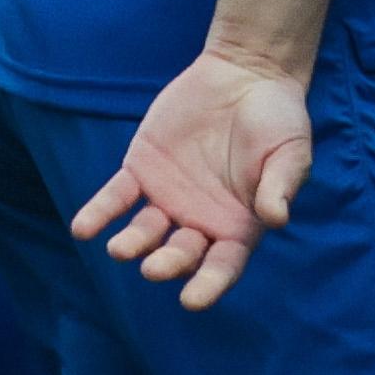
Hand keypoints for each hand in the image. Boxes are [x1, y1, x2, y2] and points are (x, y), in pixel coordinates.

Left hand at [69, 45, 314, 311]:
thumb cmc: (277, 118)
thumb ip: (281, 184)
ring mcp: (166, 198)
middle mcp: (198, 220)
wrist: (246, 73)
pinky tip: (83, 228)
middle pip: (179, 254)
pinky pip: (116, 198)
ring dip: (132, 244)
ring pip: (144, 232)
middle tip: (155, 267)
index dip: (208, 285)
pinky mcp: (141, 171)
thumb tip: (276, 218)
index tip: (192, 300)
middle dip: (168, 264)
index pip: (222, 266)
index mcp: (237, 226)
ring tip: (119, 249)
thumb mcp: (291, 150)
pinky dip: (99, 213)